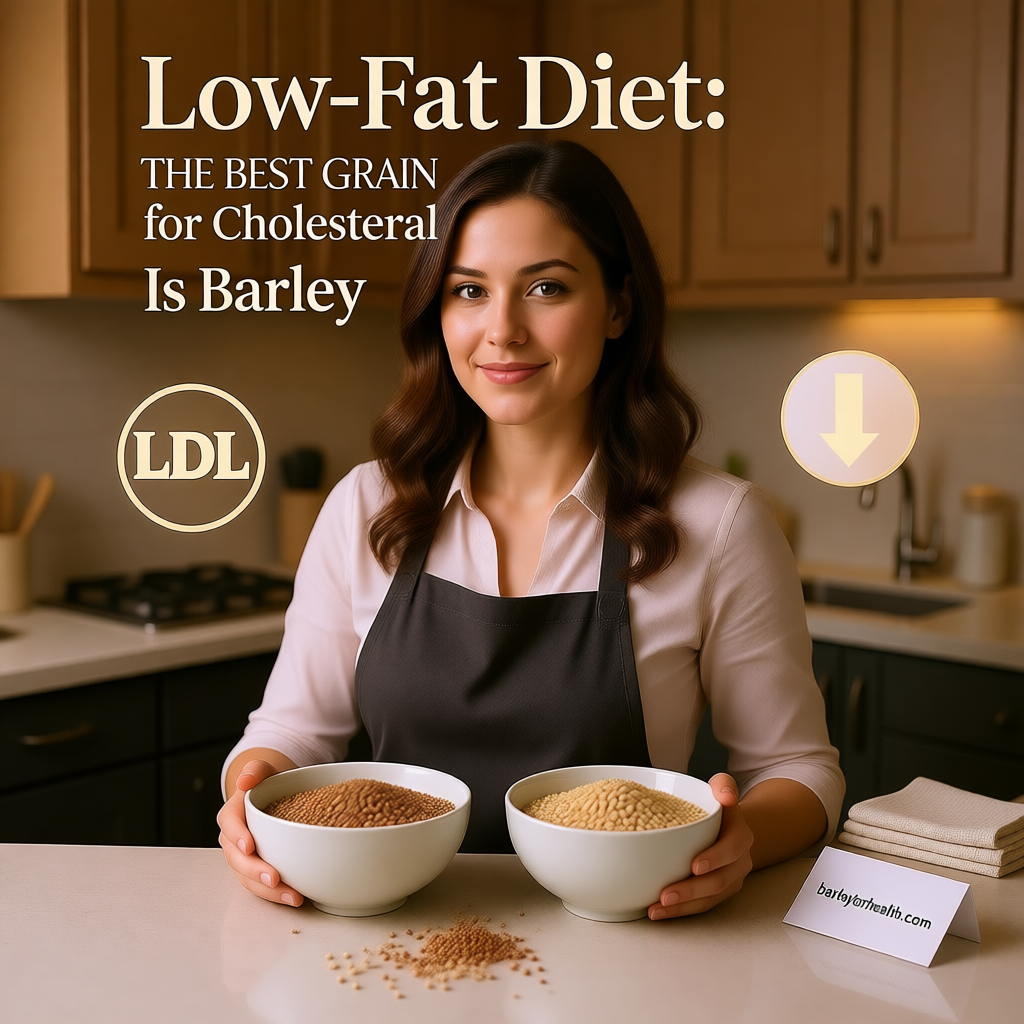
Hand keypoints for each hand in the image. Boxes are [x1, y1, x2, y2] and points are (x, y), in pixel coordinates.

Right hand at [217, 758, 304, 906]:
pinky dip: (275, 893)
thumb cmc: (267, 783)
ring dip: (268, 890)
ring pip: (247, 877)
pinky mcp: (256, 869)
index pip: (229, 824)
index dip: (237, 836)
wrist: (273, 795)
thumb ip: (254, 770)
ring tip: (292, 896)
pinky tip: (294, 896)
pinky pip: (260, 884)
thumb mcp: (263, 770)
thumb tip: (245, 780)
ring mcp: (243, 857)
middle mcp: (234, 838)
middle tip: (274, 878)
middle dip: (254, 870)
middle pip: (236, 858)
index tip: (249, 846)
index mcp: (233, 813)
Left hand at [648, 773, 752, 919]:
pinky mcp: (718, 893)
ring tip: (657, 908)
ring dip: (683, 906)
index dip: (715, 858)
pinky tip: (659, 911)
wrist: (731, 828)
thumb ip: (723, 785)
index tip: (694, 865)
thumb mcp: (722, 789)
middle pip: (719, 881)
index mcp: (740, 836)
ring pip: (710, 898)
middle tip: (666, 894)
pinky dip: (681, 911)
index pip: (732, 848)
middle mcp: (739, 861)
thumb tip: (726, 794)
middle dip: (692, 890)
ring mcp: (730, 879)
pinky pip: (702, 905)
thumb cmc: (719, 808)